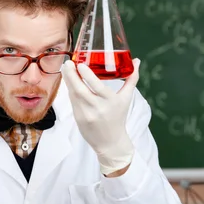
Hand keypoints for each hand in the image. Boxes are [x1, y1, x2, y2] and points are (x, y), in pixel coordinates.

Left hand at [61, 59, 139, 175]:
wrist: (110, 142)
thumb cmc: (118, 117)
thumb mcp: (126, 98)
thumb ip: (131, 79)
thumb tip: (137, 61)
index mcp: (111, 101)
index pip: (97, 86)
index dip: (87, 75)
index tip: (80, 65)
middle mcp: (97, 108)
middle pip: (80, 89)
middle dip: (71, 75)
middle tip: (67, 63)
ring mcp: (86, 114)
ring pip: (73, 95)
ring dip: (68, 81)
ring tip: (66, 68)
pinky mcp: (78, 118)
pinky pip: (72, 101)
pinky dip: (69, 90)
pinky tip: (68, 81)